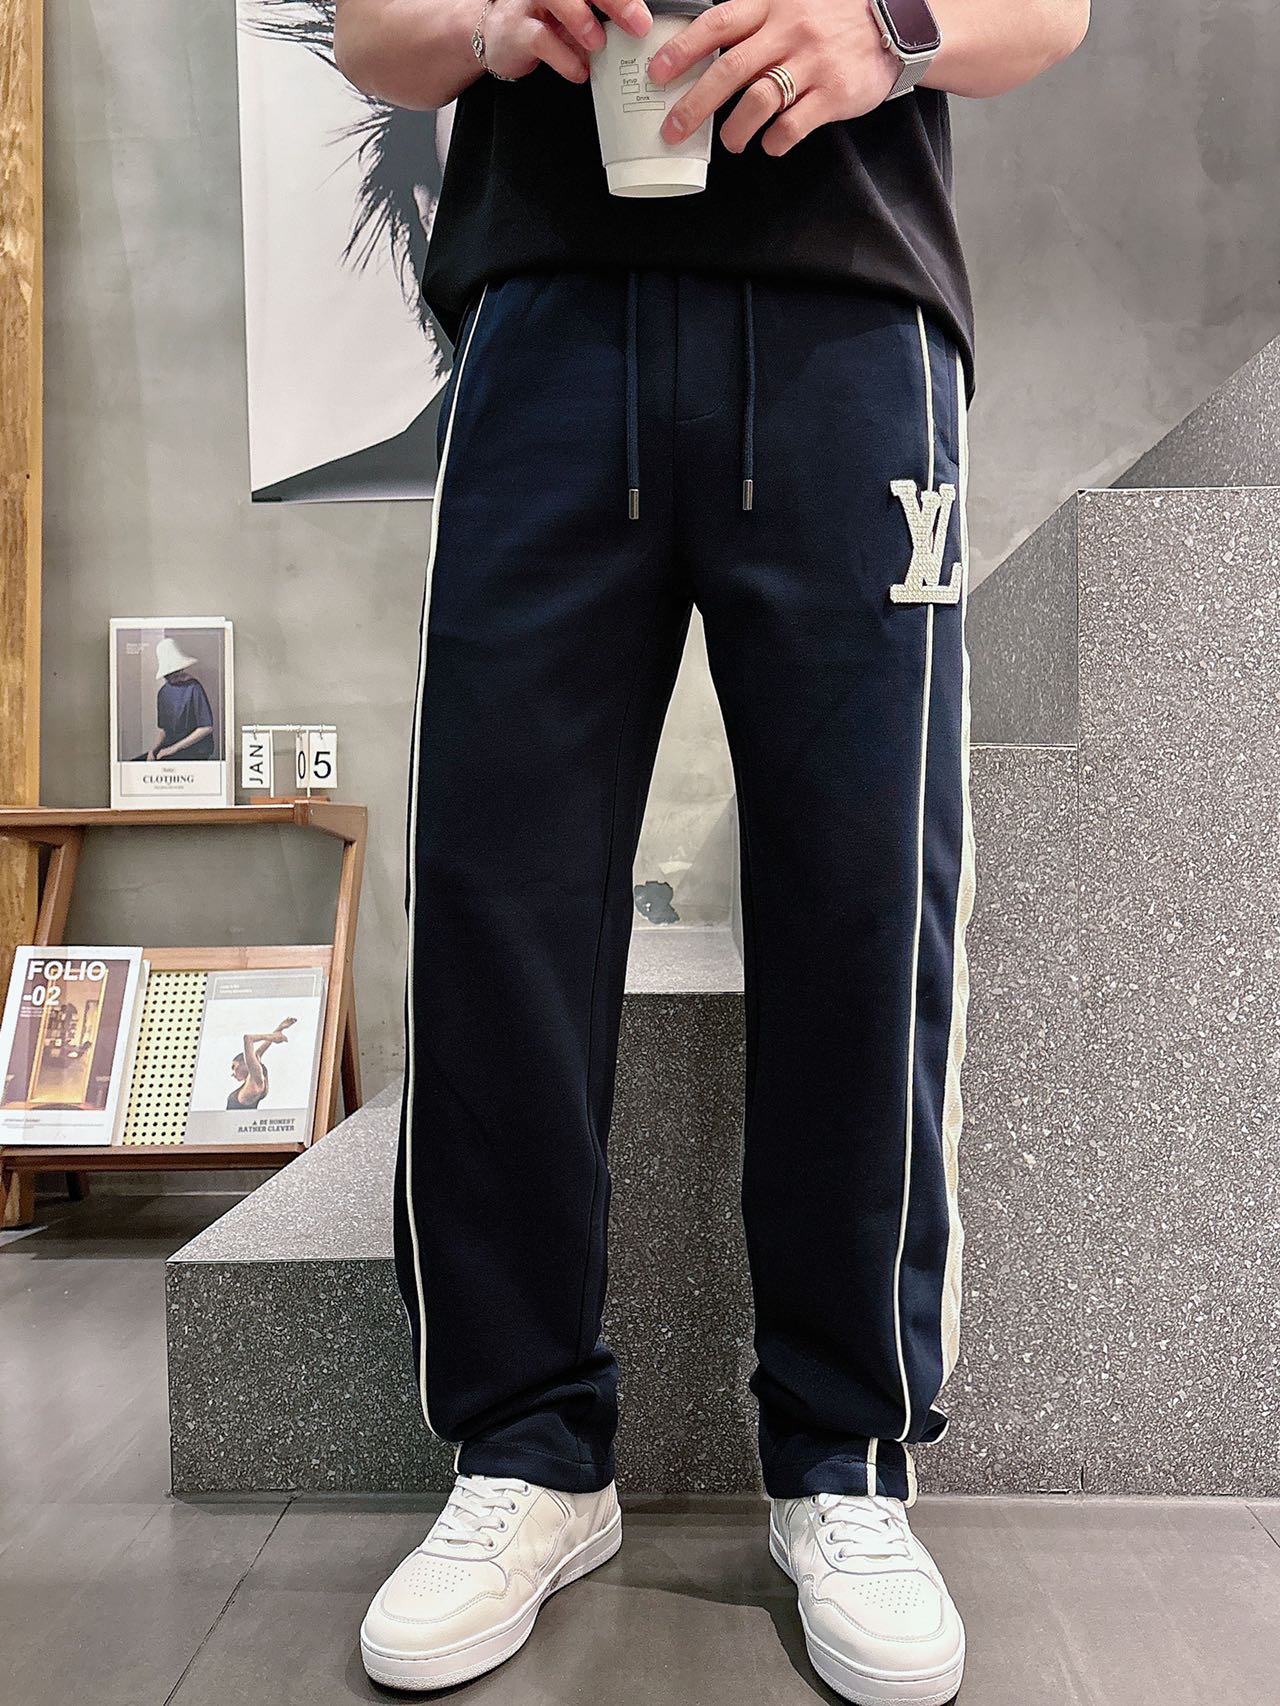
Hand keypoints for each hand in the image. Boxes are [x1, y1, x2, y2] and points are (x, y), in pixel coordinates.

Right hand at [482, 0, 653, 84]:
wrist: (495, 33)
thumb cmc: (544, 20)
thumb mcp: (578, 14)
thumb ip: (605, 17)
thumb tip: (643, 30)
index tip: (647, 16)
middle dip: (616, 2)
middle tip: (639, 24)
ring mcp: (530, 2)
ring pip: (557, 0)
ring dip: (582, 21)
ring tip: (599, 44)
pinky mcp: (515, 30)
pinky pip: (541, 40)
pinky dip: (565, 59)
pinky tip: (580, 71)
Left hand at [647, 0, 897, 155]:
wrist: (897, 24)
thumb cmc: (833, 17)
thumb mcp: (791, 1)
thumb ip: (753, 20)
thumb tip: (703, 47)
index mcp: (772, 4)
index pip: (718, 23)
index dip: (683, 48)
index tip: (658, 73)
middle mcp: (789, 30)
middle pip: (729, 70)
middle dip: (694, 104)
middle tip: (674, 128)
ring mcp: (813, 63)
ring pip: (758, 102)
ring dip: (735, 130)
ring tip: (731, 142)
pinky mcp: (834, 94)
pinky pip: (793, 126)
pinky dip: (775, 142)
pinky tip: (770, 144)